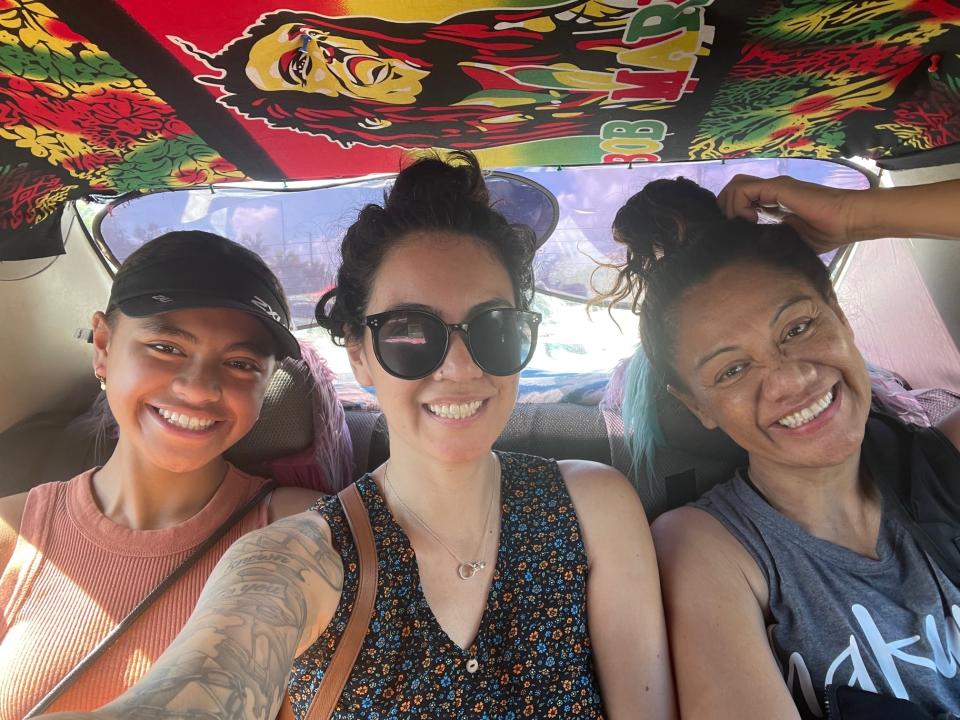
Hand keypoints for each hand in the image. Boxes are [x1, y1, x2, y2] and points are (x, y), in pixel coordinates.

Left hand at [717, 174, 859, 253]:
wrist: (848, 220)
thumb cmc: (827, 232)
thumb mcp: (791, 240)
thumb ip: (772, 237)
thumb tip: (751, 249)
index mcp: (774, 200)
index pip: (741, 198)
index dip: (733, 215)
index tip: (740, 233)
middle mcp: (771, 190)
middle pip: (733, 189)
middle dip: (727, 209)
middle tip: (736, 229)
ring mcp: (774, 186)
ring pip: (735, 185)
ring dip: (731, 206)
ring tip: (745, 224)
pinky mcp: (777, 187)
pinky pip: (743, 189)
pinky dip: (739, 205)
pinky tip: (752, 220)